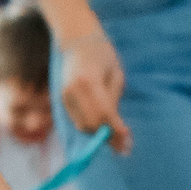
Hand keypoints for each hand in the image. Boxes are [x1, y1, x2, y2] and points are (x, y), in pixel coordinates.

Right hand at [56, 26, 133, 154]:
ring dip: (99, 135)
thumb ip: (113, 99)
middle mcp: (72, 90)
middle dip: (108, 138)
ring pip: (82, 125)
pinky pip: (77, 120)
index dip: (116, 131)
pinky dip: (90, 127)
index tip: (128, 143)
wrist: (76, 41)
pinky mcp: (61, 99)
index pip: (103, 113)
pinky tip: (103, 129)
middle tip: (126, 147)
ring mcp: (64, 95)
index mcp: (88, 81)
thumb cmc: (102, 54)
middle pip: (91, 124)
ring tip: (117, 140)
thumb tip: (116, 126)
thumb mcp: (115, 74)